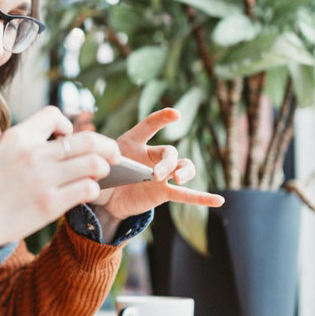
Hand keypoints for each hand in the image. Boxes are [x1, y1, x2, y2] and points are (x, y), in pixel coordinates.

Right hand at [0, 106, 121, 249]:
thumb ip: (28, 145)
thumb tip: (62, 143)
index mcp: (18, 136)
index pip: (55, 115)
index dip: (68, 125)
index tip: (67, 138)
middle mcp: (33, 154)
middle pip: (86, 139)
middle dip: (106, 146)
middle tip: (113, 153)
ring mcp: (43, 179)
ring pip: (94, 163)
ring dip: (102, 167)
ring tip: (100, 173)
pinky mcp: (50, 204)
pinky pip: (87, 188)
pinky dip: (93, 188)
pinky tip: (87, 191)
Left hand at [90, 108, 223, 221]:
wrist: (104, 198)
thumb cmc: (101, 174)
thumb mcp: (95, 165)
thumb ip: (98, 163)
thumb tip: (99, 167)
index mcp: (133, 143)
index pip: (149, 126)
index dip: (161, 118)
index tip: (175, 114)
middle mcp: (152, 156)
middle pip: (169, 153)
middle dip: (166, 163)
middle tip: (156, 175)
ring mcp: (161, 175)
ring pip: (182, 167)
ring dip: (183, 172)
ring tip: (178, 179)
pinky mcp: (163, 192)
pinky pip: (186, 195)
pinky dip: (202, 198)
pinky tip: (219, 201)